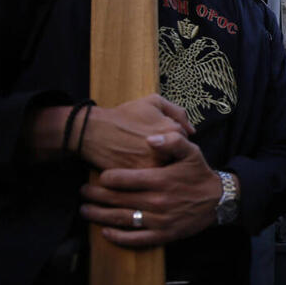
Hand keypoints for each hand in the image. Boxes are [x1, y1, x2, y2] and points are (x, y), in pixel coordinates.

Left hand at [79, 130, 221, 247]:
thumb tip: (150, 138)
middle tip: (82, 192)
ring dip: (100, 216)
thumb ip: (172, 141)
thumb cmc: (200, 174)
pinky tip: (105, 233)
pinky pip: (135, 239)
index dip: (107, 178)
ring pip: (122, 219)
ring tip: (85, 210)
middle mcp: (156, 201)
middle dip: (96, 196)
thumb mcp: (192, 152)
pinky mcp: (163, 235)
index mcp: (160, 180)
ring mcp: (159, 220)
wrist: (219, 200)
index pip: (124, 179)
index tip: (98, 176)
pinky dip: (118, 237)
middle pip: (118, 199)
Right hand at [80, 94, 194, 170]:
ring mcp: (154, 167)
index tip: (160, 141)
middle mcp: (167, 150)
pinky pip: (152, 182)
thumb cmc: (125, 115)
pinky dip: (148, 178)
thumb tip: (192, 131)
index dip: (172, 143)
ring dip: (161, 168)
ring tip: (144, 159)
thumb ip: (177, 112)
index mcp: (173, 131)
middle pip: (178, 160)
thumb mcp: (153, 102)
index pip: (184, 143)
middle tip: (153, 152)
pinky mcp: (140, 179)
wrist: (93, 131)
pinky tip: (138, 168)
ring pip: (166, 172)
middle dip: (169, 157)